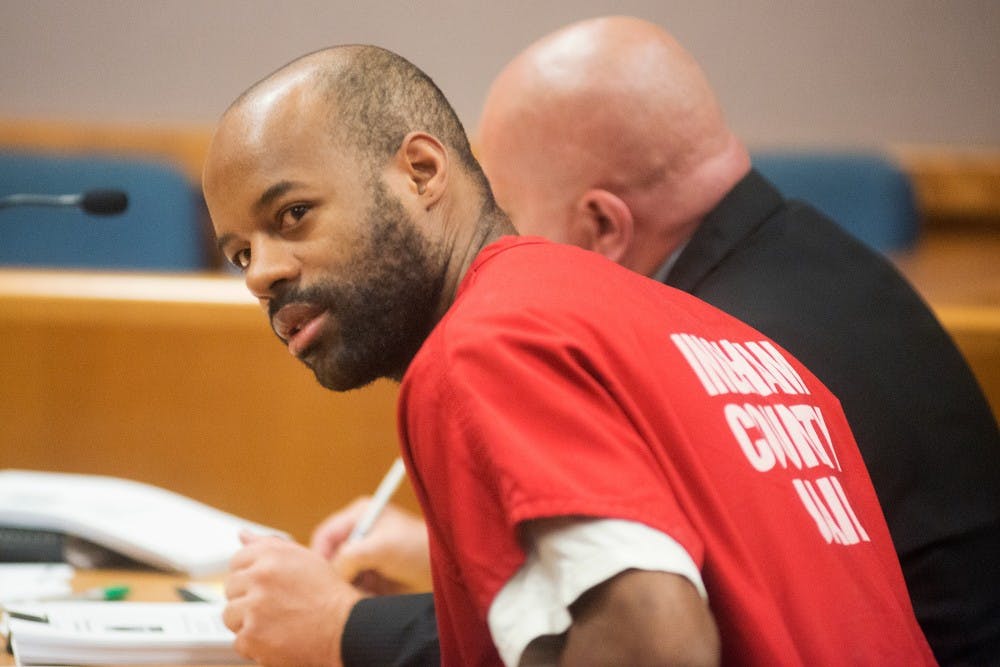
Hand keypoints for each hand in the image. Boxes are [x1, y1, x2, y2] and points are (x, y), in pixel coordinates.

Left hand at [224, 532, 362, 666]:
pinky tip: (276, 639)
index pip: (237, 561)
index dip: (250, 577)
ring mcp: (254, 606)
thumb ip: (269, 545)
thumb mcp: (303, 559)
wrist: (345, 629)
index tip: (263, 587)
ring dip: (248, 623)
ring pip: (230, 615)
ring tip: (275, 623)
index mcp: (271, 554)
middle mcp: (261, 576)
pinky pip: (238, 641)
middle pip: (231, 588)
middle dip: (247, 599)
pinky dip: (255, 646)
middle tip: (274, 607)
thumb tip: (242, 535)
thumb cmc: (328, 595)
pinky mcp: (252, 635)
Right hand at [310, 496, 432, 593]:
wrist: (445, 573)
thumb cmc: (419, 548)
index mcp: (359, 515)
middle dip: (331, 574)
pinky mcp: (371, 577)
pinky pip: (351, 588)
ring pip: (338, 576)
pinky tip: (367, 599)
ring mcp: (364, 557)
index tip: (319, 577)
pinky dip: (354, 595)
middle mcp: (359, 535)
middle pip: (328, 557)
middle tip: (338, 589)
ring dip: (344, 587)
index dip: (319, 555)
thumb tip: (331, 573)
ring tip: (357, 594)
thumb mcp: (382, 546)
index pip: (325, 534)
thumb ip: (350, 555)